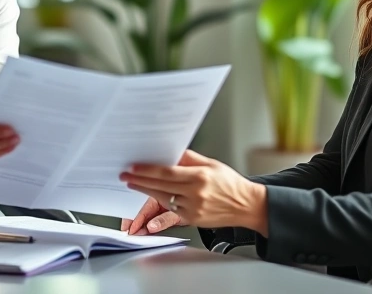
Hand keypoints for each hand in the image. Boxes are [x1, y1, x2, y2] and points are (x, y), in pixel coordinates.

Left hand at [119, 150, 268, 235]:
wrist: (246, 205)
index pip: (167, 173)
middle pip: (160, 186)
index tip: (133, 167)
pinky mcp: (193, 219)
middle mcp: (196, 194)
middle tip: (125, 175)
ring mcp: (193, 208)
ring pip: (162, 199)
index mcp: (200, 177)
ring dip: (146, 191)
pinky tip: (151, 194)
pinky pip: (171, 210)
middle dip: (140, 180)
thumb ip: (189, 158)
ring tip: (133, 183)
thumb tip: (170, 151)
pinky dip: (160, 201)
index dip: (147, 170)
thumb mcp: (212, 164)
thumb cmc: (231, 184)